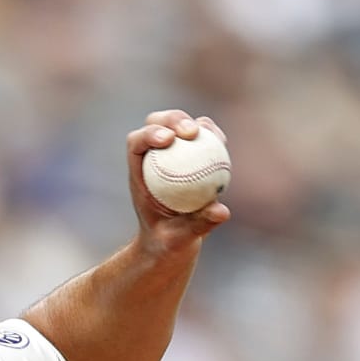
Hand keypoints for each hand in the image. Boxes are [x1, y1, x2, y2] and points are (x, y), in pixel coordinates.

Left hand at [127, 110, 230, 251]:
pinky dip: (212, 135)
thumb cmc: (169, 240)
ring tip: (209, 133)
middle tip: (190, 132)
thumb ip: (198, 225)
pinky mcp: (190, 154)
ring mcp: (172, 153)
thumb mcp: (180, 238)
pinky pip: (202, 138)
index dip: (149, 134)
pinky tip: (222, 141)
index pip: (137, 143)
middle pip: (156, 123)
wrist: (172, 241)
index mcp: (138, 173)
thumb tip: (222, 211)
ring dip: (194, 123)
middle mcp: (152, 157)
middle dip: (172, 120)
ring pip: (179, 125)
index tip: (168, 139)